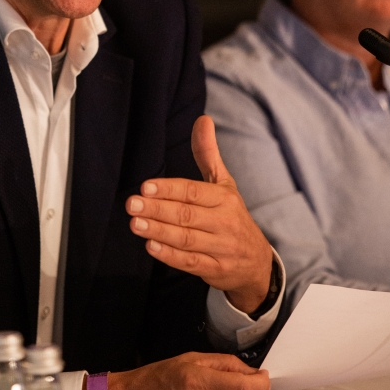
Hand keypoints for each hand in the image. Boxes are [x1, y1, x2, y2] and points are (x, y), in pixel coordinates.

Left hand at [126, 115, 272, 313]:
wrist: (257, 262)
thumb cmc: (232, 216)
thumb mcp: (224, 184)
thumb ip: (208, 154)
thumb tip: (202, 119)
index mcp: (224, 198)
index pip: (194, 191)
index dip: (169, 189)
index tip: (145, 186)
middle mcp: (224, 222)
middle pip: (187, 215)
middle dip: (158, 209)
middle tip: (132, 204)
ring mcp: (221, 247)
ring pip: (187, 239)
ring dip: (159, 232)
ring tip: (135, 224)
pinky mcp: (216, 270)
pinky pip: (191, 262)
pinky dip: (171, 256)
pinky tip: (151, 246)